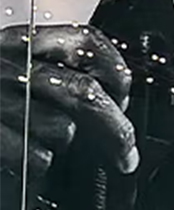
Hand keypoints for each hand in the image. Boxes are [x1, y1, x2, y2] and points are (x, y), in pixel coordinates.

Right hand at [0, 23, 137, 185]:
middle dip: (116, 131)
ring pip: (60, 128)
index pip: (87, 42)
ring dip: (66, 148)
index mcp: (21, 42)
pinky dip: (40, 167)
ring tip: (54, 152)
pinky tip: (34, 167)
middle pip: (83, 93)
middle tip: (126, 156)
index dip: (116, 71)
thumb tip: (112, 102)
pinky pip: (32, 156)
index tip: (123, 96)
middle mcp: (7, 64)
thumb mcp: (13, 64)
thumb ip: (53, 70)